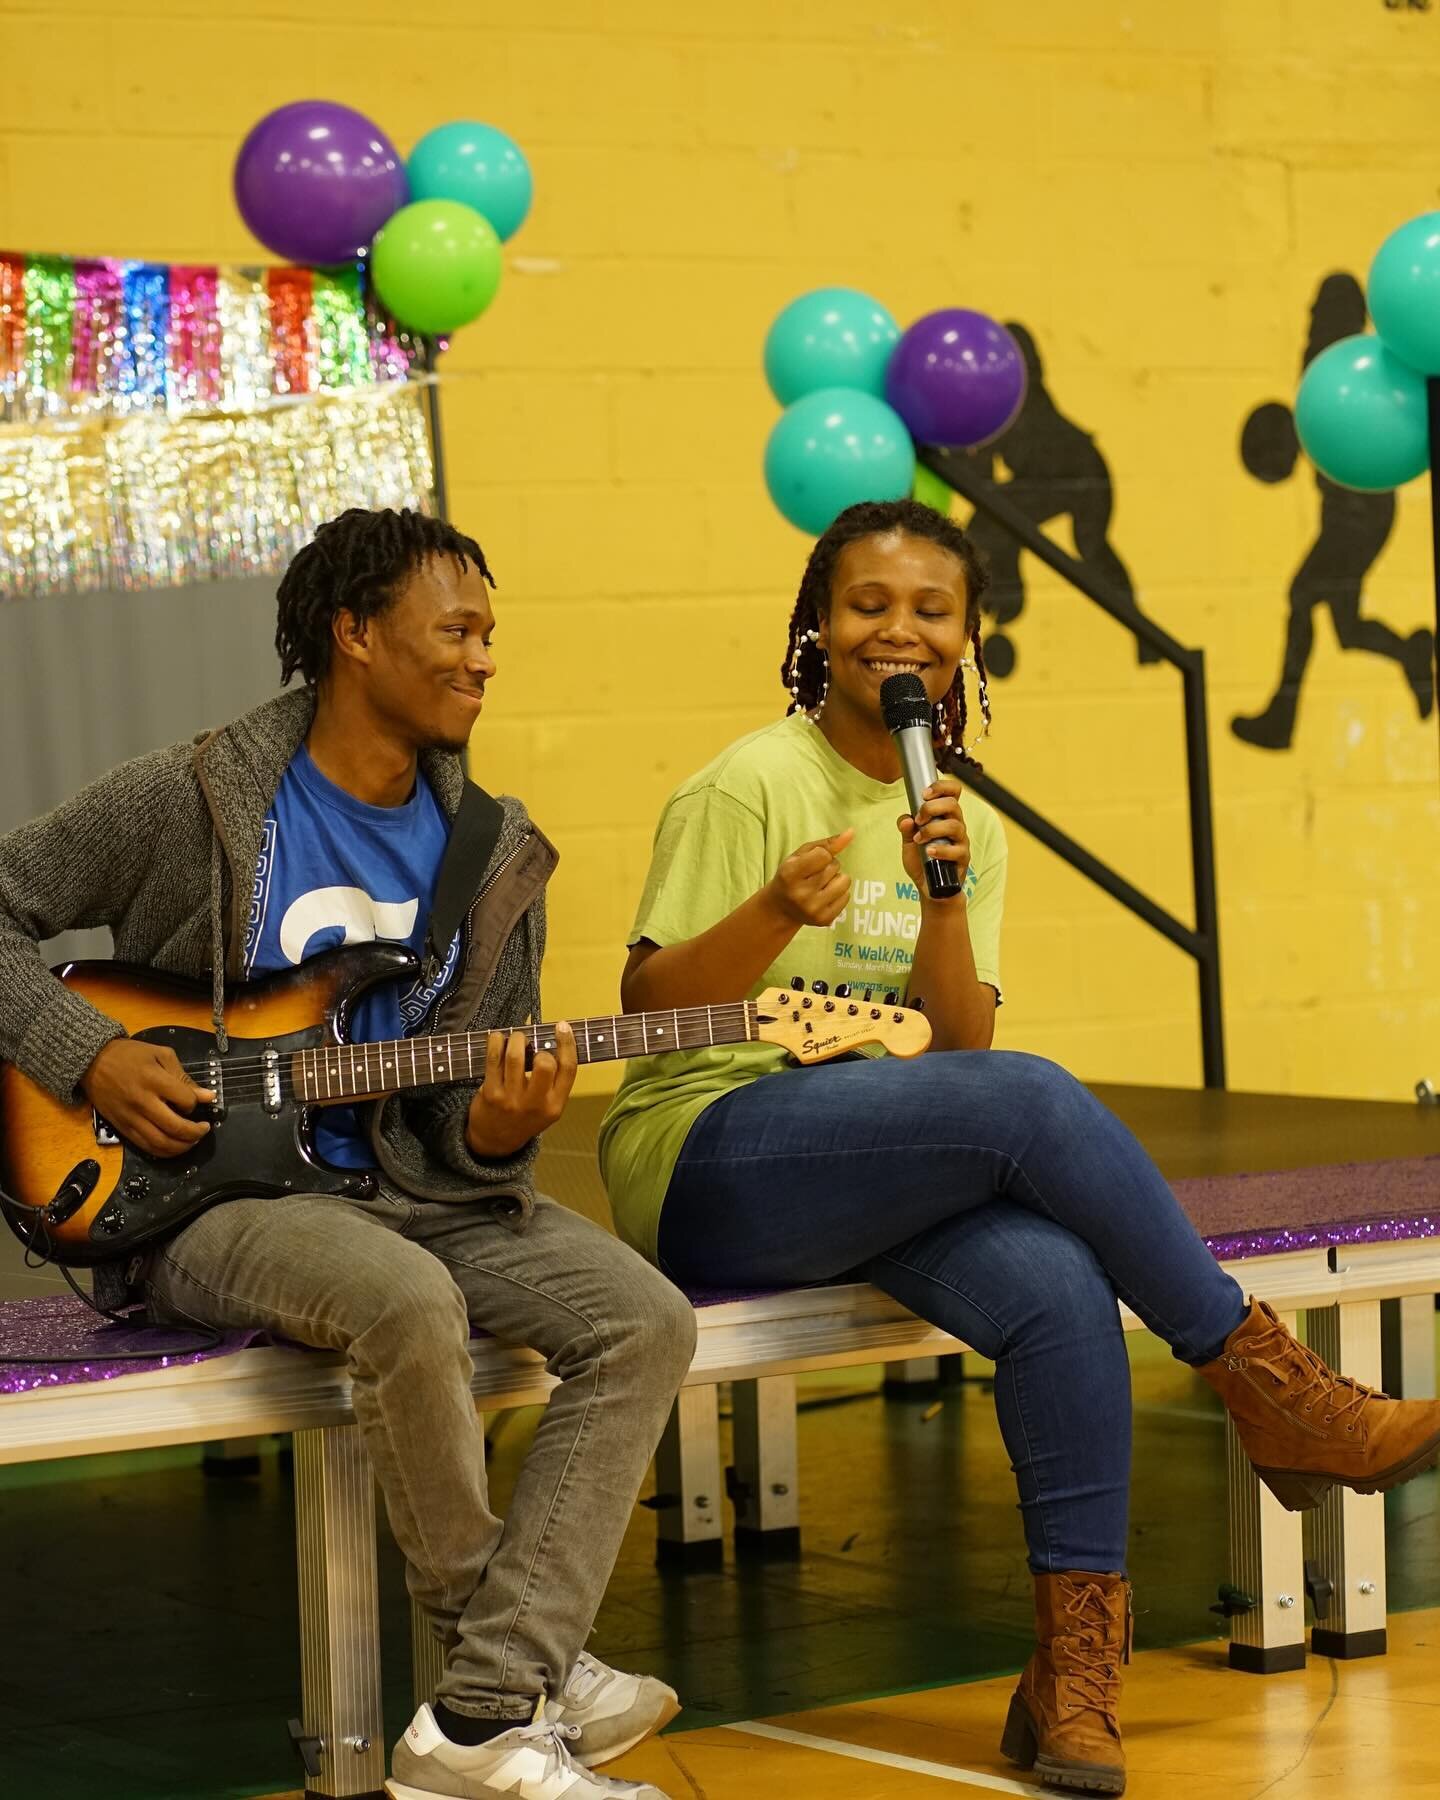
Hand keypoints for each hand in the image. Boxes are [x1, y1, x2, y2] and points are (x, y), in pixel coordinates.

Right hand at [81, 1038, 213, 1158]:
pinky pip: (145, 1146)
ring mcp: (130, 1117)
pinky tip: (173, 1146)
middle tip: (204, 1129)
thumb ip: (183, 1076)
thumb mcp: (160, 1054)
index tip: (198, 1101)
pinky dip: (163, 1151)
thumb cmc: (129, 1055)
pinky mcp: (121, 1127)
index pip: (185, 1101)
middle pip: (175, 1127)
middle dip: (196, 1133)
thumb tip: (207, 1096)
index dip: (196, 1104)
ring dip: (182, 1147)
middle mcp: (142, 1102)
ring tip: (193, 1140)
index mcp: (154, 1080)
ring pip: (160, 1143)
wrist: (92, 1061)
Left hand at [465, 1023, 576, 1159]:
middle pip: (544, 1063)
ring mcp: (512, 1099)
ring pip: (516, 1057)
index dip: (567, 1043)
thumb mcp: (548, 1108)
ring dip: (516, 1039)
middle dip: (538, 1046)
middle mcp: (536, 1103)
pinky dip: (495, 1042)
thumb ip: (554, 1082)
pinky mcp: (491, 1094)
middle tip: (530, 1044)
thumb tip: (553, 1043)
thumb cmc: (524, 1118)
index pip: (568, 1069)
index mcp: (555, 1105)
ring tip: (515, 1038)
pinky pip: (493, 1059)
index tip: (562, 1027)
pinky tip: (496, 1039)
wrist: (495, 1141)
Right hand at [763, 829, 854, 928]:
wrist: (781, 908)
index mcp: (790, 874)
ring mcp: (813, 909)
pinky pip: (847, 897)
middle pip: (834, 867)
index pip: (824, 855)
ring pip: (845, 882)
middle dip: (828, 867)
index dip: (822, 855)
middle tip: (814, 875)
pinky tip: (825, 896)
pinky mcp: (824, 920)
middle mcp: (801, 894)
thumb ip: (826, 843)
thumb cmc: (792, 875)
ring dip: (837, 879)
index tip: (812, 861)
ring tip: (822, 884)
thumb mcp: (801, 855)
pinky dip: (839, 893)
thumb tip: (851, 832)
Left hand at [899, 776, 970, 895]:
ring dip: (933, 829)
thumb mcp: (908, 842)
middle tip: (918, 820)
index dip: (941, 787)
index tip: (924, 794)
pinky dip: (941, 849)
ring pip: (955, 826)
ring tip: (920, 839)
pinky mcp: (963, 858)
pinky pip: (958, 850)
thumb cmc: (922, 860)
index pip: (953, 792)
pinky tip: (929, 852)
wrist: (930, 887)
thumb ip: (905, 829)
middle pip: (953, 804)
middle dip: (932, 808)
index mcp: (944, 815)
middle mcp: (956, 824)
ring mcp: (961, 841)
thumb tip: (906, 819)